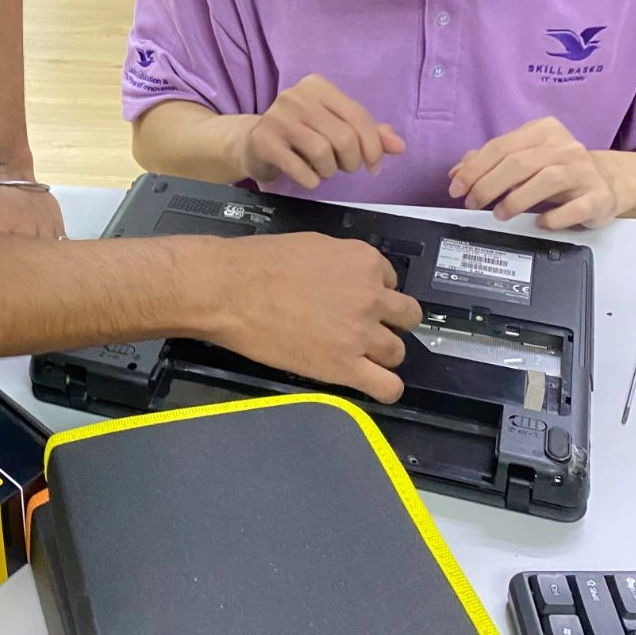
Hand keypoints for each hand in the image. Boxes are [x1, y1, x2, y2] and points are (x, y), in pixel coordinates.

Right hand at [213, 234, 422, 402]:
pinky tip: (370, 384)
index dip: (373, 294)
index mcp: (364, 260)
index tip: (353, 301)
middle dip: (387, 323)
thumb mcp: (313, 246)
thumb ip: (342, 264)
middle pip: (406, 317)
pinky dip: (385, 388)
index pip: (390, 282)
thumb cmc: (259, 262)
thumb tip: (348, 278)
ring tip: (353, 355)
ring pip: (398, 352)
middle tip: (360, 328)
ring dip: (380, 354)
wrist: (228, 289)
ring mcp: (361, 333)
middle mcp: (371, 295)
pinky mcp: (344, 366)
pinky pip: (388, 386)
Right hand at [236, 75, 404, 192]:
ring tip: (323, 170)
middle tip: (343, 168)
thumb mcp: (335, 128)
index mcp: (317, 86)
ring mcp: (277, 117)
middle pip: (343, 137)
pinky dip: (311, 180)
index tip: (373, 166)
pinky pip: (300, 168)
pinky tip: (308, 177)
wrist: (253, 144)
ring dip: (330, 171)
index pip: (358, 115)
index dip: (373, 146)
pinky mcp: (264, 141)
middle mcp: (296, 96)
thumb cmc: (301, 135)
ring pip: (323, 153)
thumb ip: (368, 134)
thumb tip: (400, 146)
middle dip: (351, 161)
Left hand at [449, 117, 634, 229]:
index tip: (457, 188)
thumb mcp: (525, 159)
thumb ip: (491, 162)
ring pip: (545, 180)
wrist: (609, 182)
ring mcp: (585, 171)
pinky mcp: (599, 196)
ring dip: (515, 200)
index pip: (501, 146)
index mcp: (544, 130)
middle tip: (472, 203)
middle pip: (519, 163)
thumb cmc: (559, 170)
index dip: (474, 169)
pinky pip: (573, 208)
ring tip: (500, 215)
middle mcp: (566, 146)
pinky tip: (539, 223)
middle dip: (488, 185)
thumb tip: (457, 173)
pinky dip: (552, 218)